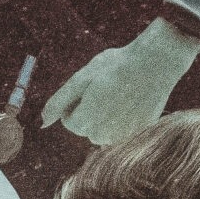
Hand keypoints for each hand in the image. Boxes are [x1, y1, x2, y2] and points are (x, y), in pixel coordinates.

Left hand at [41, 17, 199, 146]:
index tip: (89, 88)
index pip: (69, 122)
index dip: (75, 104)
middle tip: (105, 89)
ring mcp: (124, 136)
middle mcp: (105, 133)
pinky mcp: (140, 133)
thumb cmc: (117, 66)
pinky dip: (124, 119)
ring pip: (104, 133)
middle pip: (86, 129)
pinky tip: (132, 101)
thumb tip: (42, 122)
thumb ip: (59, 101)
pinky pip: (123, 132)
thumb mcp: (82, 77)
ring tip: (118, 95)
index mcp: (88, 118)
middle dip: (90, 112)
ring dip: (106, 118)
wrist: (157, 62)